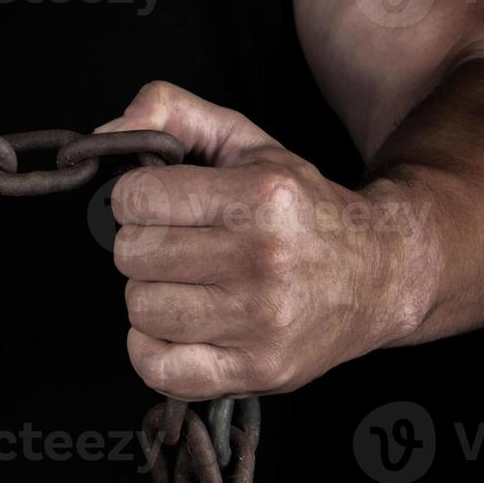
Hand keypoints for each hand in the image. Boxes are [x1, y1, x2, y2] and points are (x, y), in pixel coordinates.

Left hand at [101, 81, 435, 401]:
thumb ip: (171, 111)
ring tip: (190, 285)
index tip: (161, 205)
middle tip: (179, 246)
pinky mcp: (258, 370)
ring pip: (141, 309)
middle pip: (132, 255)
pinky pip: (157, 368)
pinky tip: (181, 327)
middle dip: (144, 246)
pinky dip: (153, 350)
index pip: (135, 197)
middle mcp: (264, 259)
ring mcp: (261, 321)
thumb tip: (103, 134)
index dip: (135, 199)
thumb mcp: (246, 142)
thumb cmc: (299, 207)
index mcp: (261, 197)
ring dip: (151, 296)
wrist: (380, 274)